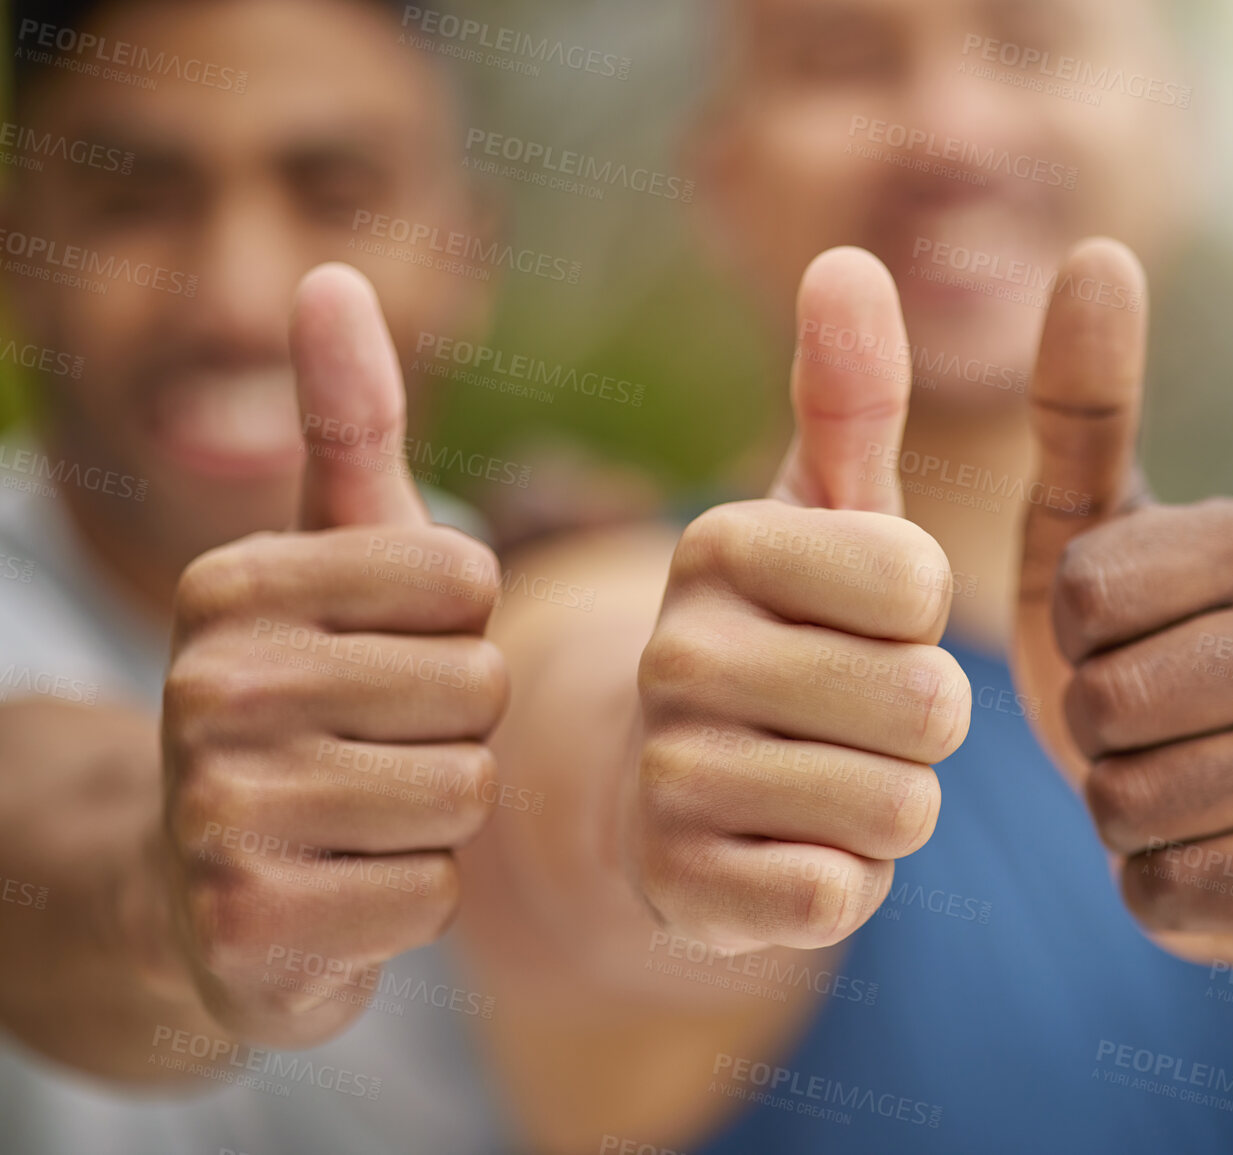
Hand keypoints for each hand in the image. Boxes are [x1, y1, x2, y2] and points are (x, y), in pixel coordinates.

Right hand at [162, 265, 507, 1046]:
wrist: (207, 880)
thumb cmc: (310, 693)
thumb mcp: (329, 555)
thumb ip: (348, 422)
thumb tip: (332, 272)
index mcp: (231, 584)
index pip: (464, 583)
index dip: (460, 628)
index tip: (392, 650)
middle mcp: (206, 687)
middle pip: (475, 690)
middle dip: (459, 727)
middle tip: (382, 742)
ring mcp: (217, 811)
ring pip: (463, 793)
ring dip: (443, 810)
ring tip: (365, 806)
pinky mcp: (248, 924)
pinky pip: (433, 893)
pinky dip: (412, 893)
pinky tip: (346, 881)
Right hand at [631, 248, 969, 951]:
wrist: (670, 795)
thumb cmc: (782, 639)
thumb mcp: (822, 516)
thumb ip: (848, 396)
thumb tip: (851, 258)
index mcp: (718, 544)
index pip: (922, 583)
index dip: (924, 619)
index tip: (864, 623)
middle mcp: (676, 652)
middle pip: (929, 703)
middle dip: (923, 724)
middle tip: (850, 718)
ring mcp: (668, 777)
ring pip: (901, 806)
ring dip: (893, 807)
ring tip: (824, 782)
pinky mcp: (681, 888)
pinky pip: (841, 894)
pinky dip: (845, 882)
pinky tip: (789, 852)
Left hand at [1012, 239, 1232, 971]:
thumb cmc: (1153, 637)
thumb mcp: (1097, 517)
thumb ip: (1085, 398)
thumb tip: (1097, 250)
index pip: (1081, 600)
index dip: (1067, 634)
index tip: (1115, 633)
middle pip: (1110, 711)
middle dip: (1090, 729)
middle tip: (1141, 720)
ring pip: (1137, 810)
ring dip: (1119, 806)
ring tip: (1170, 779)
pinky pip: (1176, 893)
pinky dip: (1156, 881)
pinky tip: (1201, 848)